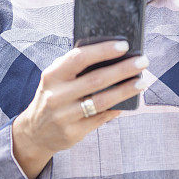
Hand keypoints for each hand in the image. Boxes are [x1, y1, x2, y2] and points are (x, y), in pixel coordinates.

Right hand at [12, 41, 148, 175]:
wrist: (35, 132)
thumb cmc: (53, 96)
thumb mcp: (55, 79)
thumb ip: (74, 67)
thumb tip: (111, 55)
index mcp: (52, 76)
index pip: (79, 58)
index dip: (103, 50)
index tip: (124, 45)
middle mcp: (56, 95)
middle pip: (96, 79)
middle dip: (123, 69)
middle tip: (142, 61)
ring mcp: (64, 116)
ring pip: (102, 101)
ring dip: (125, 90)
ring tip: (142, 82)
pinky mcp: (73, 133)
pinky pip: (101, 118)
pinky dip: (117, 108)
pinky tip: (129, 101)